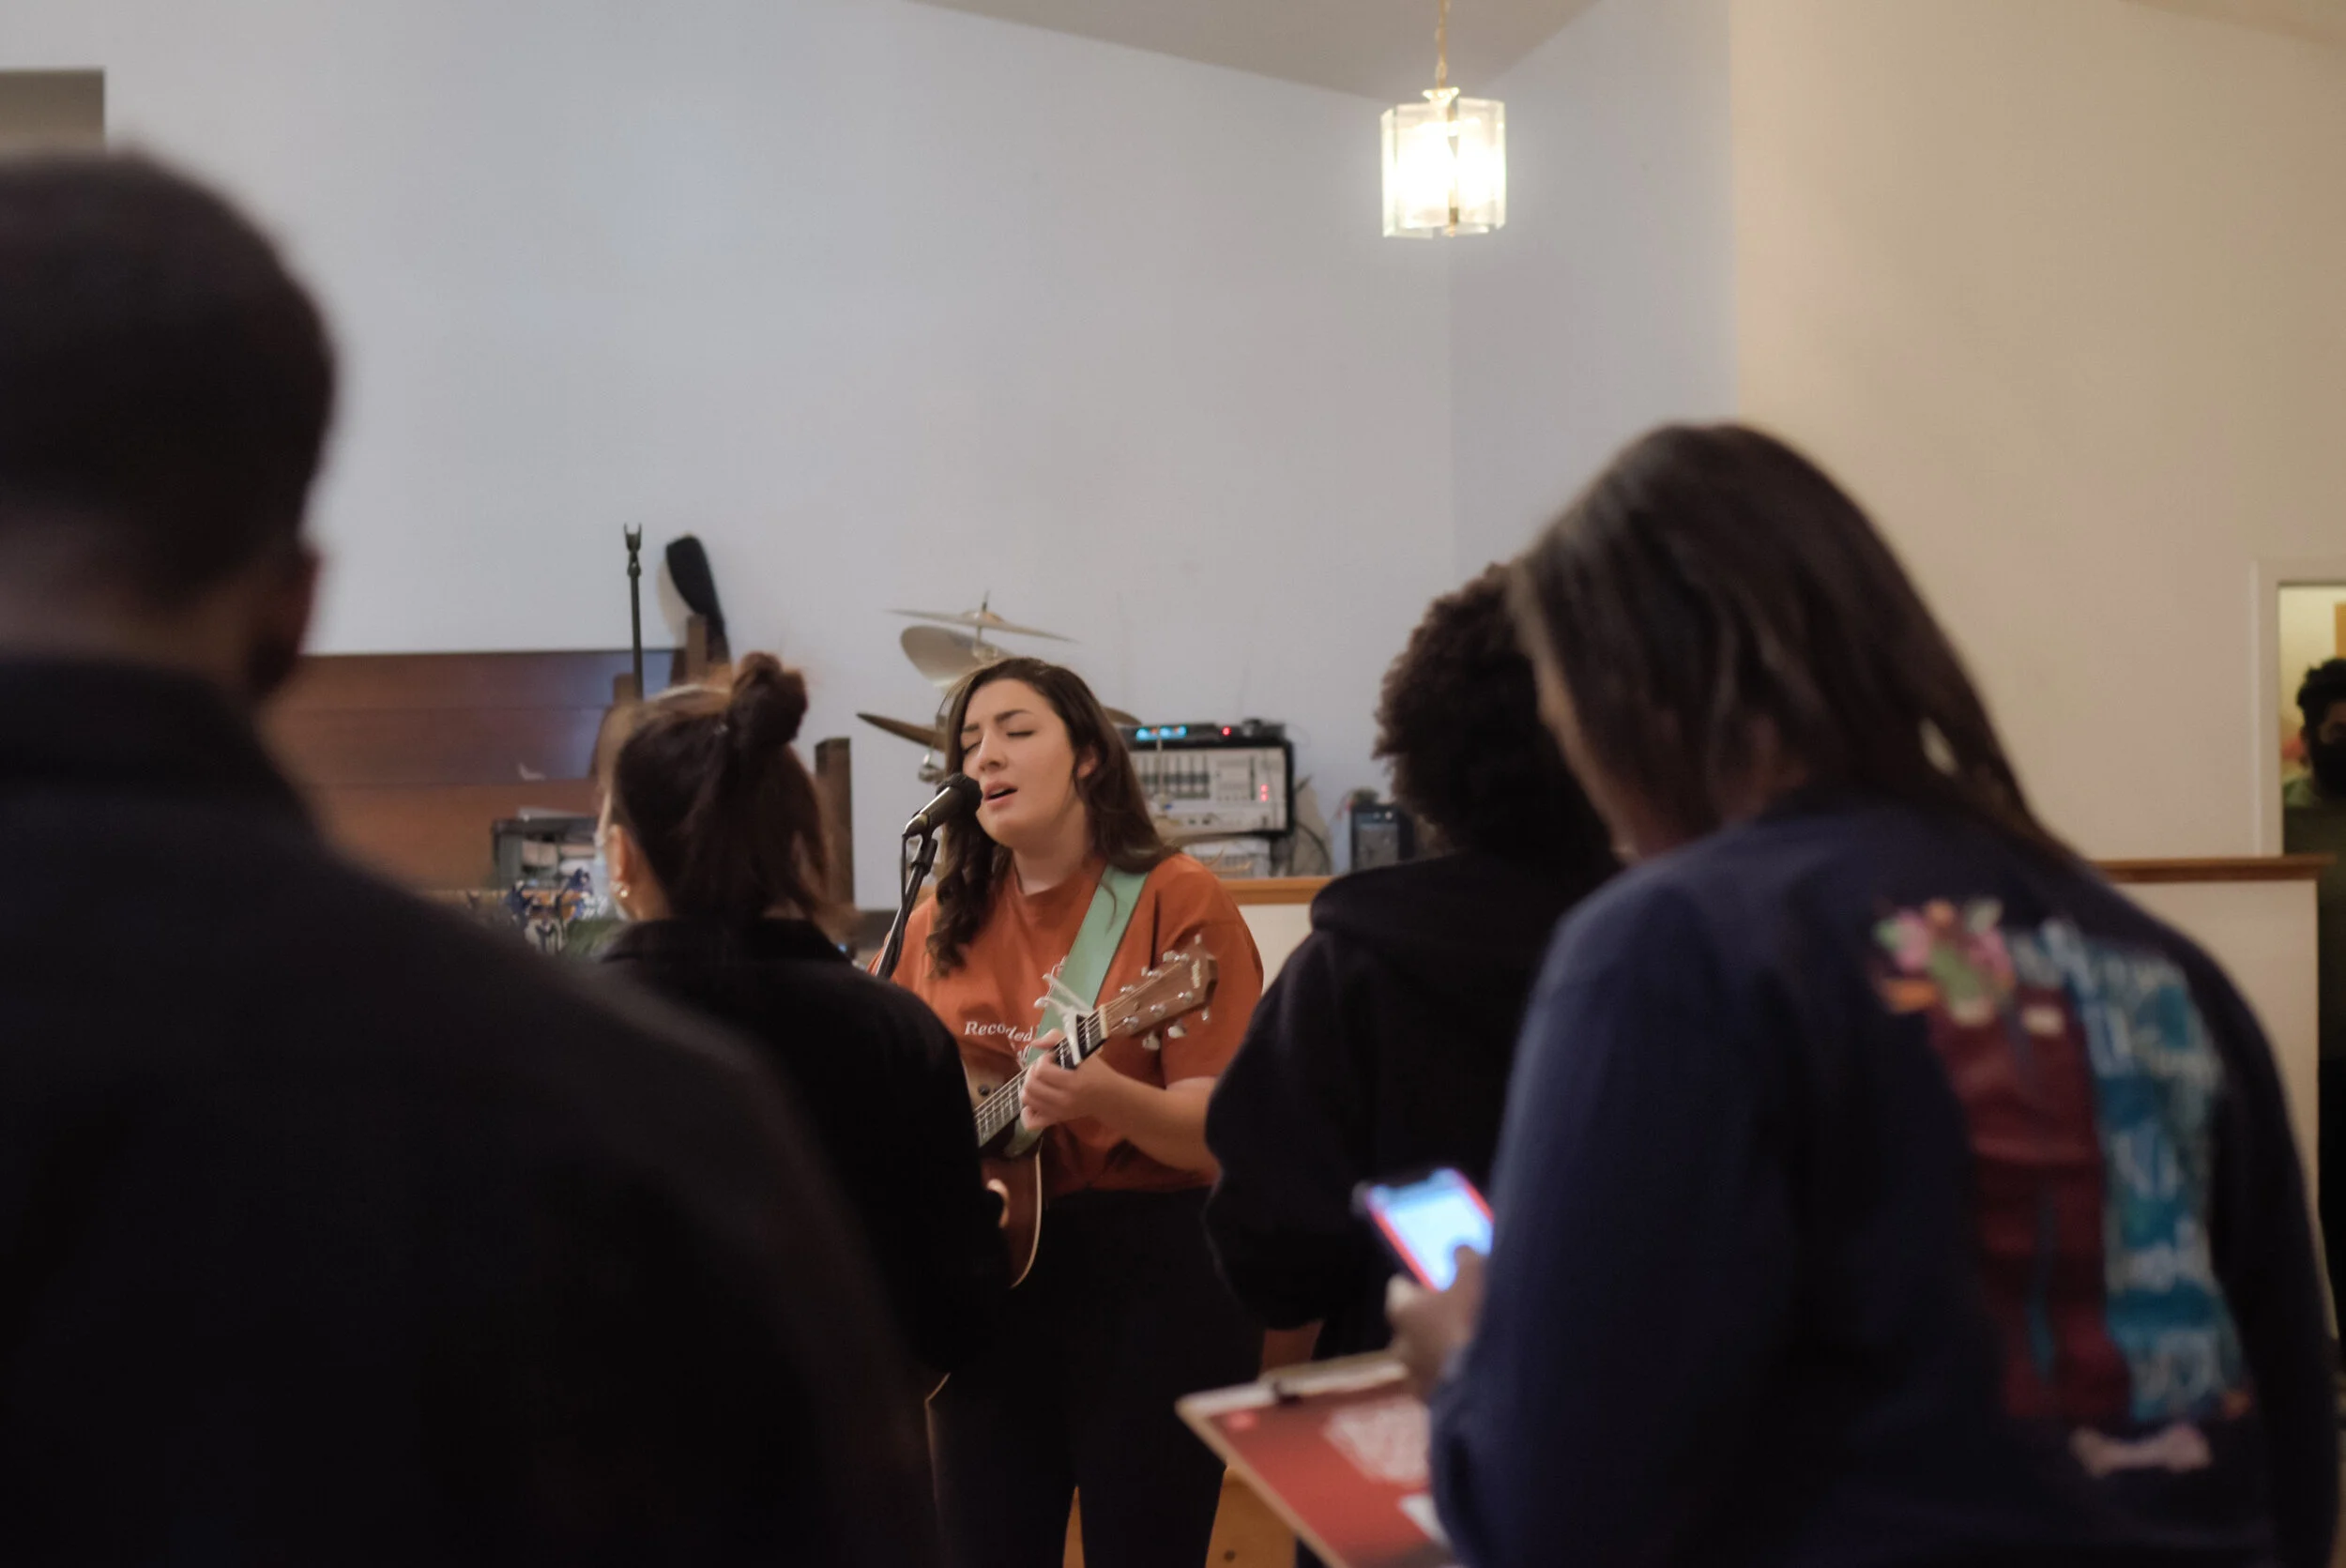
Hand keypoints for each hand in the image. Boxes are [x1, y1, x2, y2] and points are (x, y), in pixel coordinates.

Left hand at [1017, 1035, 1115, 1130]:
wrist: (1108, 1097)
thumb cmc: (1096, 1071)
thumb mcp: (1082, 1050)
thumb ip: (1057, 1038)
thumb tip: (1034, 1043)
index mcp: (1072, 1082)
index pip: (1041, 1070)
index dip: (1043, 1060)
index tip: (1052, 1057)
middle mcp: (1064, 1100)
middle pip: (1031, 1085)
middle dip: (1033, 1071)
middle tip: (1045, 1067)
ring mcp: (1059, 1112)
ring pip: (1027, 1099)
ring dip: (1029, 1085)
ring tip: (1040, 1080)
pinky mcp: (1056, 1120)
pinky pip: (1032, 1122)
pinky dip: (1026, 1112)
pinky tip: (1034, 1100)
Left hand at [1386, 1248, 1486, 1400]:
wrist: (1485, 1385)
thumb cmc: (1472, 1322)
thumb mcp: (1475, 1278)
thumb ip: (1465, 1259)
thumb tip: (1459, 1249)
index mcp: (1402, 1309)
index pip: (1398, 1288)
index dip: (1416, 1283)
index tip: (1434, 1283)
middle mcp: (1399, 1344)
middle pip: (1408, 1325)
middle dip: (1427, 1321)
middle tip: (1455, 1316)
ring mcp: (1412, 1377)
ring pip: (1420, 1358)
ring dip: (1437, 1353)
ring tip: (1466, 1350)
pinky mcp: (1430, 1403)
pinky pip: (1436, 1385)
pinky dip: (1447, 1379)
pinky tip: (1471, 1375)